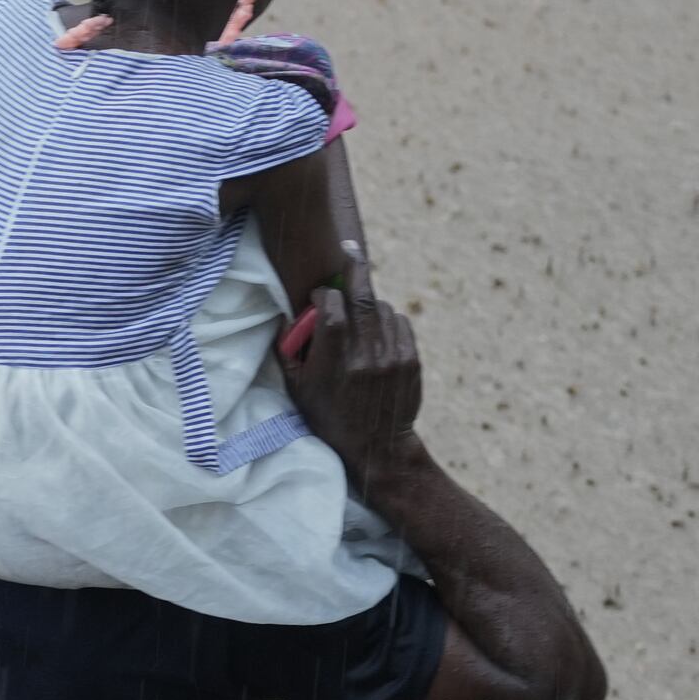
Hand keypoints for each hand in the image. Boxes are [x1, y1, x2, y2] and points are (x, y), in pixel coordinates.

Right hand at [279, 274, 422, 477]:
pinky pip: (399, 322)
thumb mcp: (298, 390)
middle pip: (361, 298)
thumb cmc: (329, 418)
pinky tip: (377, 329)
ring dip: (368, 304)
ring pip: (381, 308)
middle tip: (350, 251)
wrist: (375, 448)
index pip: (331, 309)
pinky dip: (387, 318)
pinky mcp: (410, 360)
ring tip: (359, 314)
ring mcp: (391, 357)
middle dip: (354, 271)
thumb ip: (289, 352)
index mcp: (333, 362)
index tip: (319, 296)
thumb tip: (288, 319)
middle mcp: (364, 356)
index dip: (324, 296)